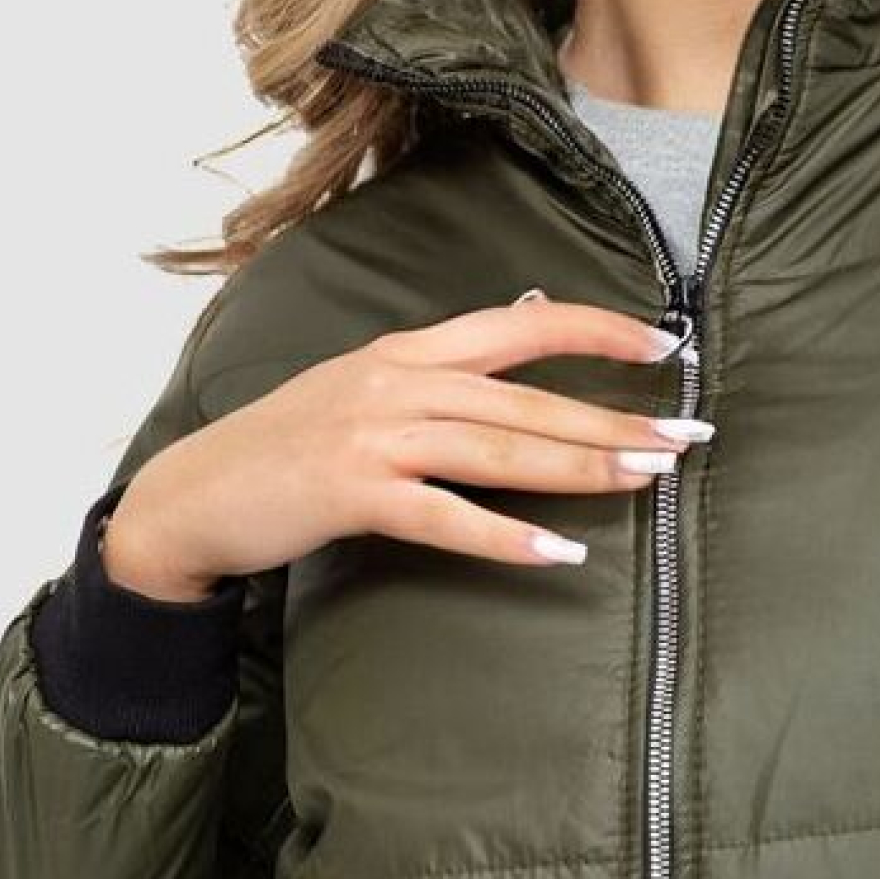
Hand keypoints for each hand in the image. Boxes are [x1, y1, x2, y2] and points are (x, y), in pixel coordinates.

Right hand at [103, 290, 703, 593]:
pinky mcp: (351, 493)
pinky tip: (559, 554)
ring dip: (579, 465)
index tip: (665, 343)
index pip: (520, 324)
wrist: (193, 496)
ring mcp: (372, 435)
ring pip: (498, 449)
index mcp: (406, 351)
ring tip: (645, 480)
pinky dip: (505, 537)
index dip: (595, 328)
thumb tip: (522, 349)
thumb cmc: (288, 452)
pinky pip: (444, 518)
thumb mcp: (364, 392)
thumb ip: (439, 378)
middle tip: (686, 436)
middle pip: (526, 396)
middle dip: (613, 415)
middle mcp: (395, 380)